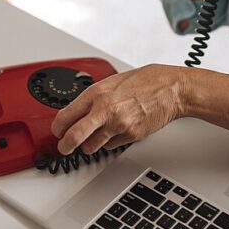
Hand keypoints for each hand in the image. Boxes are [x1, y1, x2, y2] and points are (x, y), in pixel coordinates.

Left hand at [51, 64, 188, 155]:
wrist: (171, 89)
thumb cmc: (145, 81)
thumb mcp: (112, 82)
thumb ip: (94, 97)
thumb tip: (77, 112)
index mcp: (97, 93)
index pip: (65, 116)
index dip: (58, 128)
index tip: (57, 131)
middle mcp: (105, 110)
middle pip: (73, 137)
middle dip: (65, 146)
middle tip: (64, 147)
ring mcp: (118, 125)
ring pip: (91, 147)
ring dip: (89, 146)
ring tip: (94, 137)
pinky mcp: (130, 136)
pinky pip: (111, 146)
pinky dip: (110, 142)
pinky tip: (117, 130)